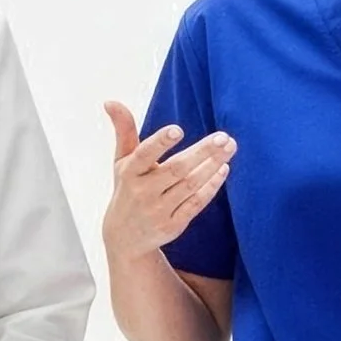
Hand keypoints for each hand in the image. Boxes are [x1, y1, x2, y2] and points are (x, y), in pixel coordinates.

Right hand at [101, 102, 233, 261]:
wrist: (125, 239)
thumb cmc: (128, 189)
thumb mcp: (121, 161)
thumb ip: (123, 130)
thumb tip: (110, 101)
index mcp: (130, 172)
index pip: (144, 155)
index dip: (160, 143)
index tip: (177, 130)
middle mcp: (144, 192)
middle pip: (177, 169)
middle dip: (202, 152)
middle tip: (224, 137)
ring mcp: (159, 210)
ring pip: (190, 185)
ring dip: (212, 166)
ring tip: (230, 147)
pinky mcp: (173, 225)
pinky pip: (196, 203)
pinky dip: (211, 186)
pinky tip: (223, 168)